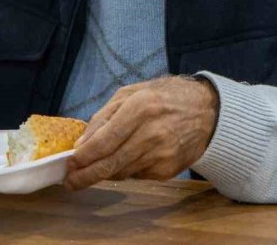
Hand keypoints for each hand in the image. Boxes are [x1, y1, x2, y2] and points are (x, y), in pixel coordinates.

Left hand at [64, 76, 218, 189]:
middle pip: (111, 164)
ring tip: (93, 168)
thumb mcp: (130, 94)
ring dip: (104, 172)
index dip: (84, 156)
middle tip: (69, 181)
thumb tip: (82, 146)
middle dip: (85, 176)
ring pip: (121, 173)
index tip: (69, 164)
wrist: (207, 112)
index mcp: (140, 108)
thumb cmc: (163, 97)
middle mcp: (152, 134)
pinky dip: (126, 169)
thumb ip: (103, 118)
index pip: (105, 141)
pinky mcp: (168, 171)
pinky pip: (137, 175)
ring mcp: (162, 155)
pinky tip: (128, 157)